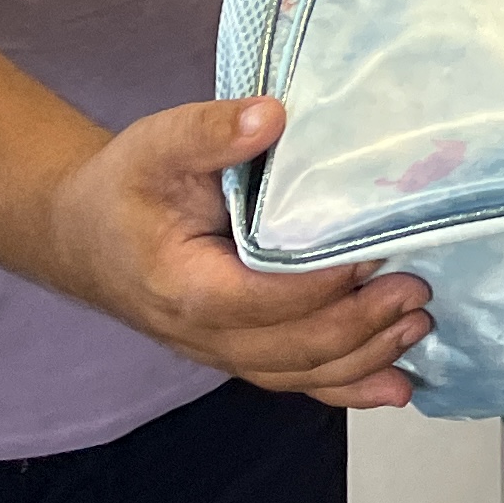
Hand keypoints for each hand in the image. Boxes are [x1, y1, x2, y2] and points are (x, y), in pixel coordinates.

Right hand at [38, 96, 431, 405]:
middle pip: (293, 347)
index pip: (266, 298)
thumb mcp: (157, 144)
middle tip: (416, 291)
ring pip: (300, 372)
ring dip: (364, 358)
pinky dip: (348, 386)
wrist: (84, 234)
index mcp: (185, 287)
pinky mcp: (238, 352)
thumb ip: (212, 132)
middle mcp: (204, 334)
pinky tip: (395, 385)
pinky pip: (295, 379)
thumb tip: (273, 116)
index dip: (325, 283)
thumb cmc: (126, 188)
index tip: (377, 251)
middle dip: (361, 324)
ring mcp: (221, 351)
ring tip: (419, 328)